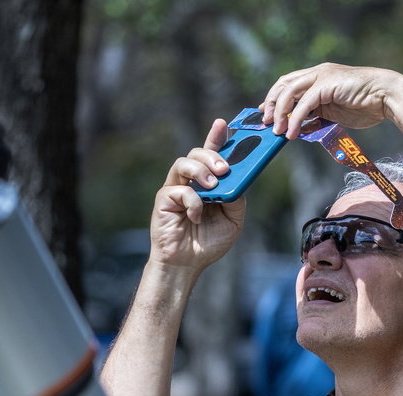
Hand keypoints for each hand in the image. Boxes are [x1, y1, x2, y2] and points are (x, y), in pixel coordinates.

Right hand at [148, 119, 245, 270]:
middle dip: (213, 155)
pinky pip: (179, 189)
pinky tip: (196, 216)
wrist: (187, 264)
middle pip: (198, 153)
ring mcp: (175, 188)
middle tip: (225, 169)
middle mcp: (190, 182)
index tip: (223, 124)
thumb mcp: (232, 222)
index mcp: (207, 184)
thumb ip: (237, 200)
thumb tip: (237, 180)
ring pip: (184, 162)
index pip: (212, 155)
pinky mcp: (164, 199)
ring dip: (201, 170)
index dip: (217, 138)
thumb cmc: (208, 244)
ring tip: (213, 187)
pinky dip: (192, 201)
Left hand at [261, 63, 402, 137]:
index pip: (289, 84)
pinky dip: (296, 118)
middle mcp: (317, 73)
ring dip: (281, 113)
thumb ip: (315, 116)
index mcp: (318, 77)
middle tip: (267, 124)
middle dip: (273, 104)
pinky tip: (293, 132)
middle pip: (284, 84)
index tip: (266, 114)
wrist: (385, 98)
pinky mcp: (327, 84)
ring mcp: (322, 76)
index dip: (275, 98)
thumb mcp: (333, 113)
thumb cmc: (364, 106)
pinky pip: (305, 103)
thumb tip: (299, 129)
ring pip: (291, 91)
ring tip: (278, 131)